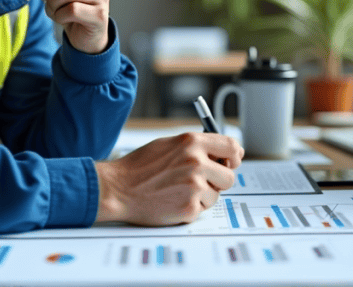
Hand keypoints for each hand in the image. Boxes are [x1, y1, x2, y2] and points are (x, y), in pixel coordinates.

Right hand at [94, 133, 244, 225]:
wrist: (118, 189)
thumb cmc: (139, 166)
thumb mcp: (168, 144)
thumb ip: (195, 146)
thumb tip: (220, 153)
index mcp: (192, 143)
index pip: (232, 147)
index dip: (234, 156)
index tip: (231, 162)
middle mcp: (196, 162)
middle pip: (229, 176)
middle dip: (218, 180)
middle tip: (200, 181)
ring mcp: (194, 186)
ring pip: (216, 194)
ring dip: (203, 195)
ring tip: (178, 190)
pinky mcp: (189, 207)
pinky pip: (202, 208)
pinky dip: (191, 207)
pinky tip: (172, 200)